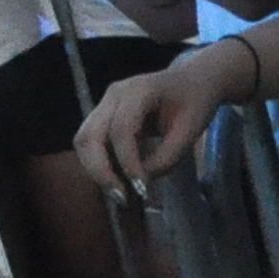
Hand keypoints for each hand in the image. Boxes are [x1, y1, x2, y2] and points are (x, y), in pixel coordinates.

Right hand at [77, 50, 235, 195]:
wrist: (194, 79)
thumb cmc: (195, 101)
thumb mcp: (191, 130)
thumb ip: (167, 157)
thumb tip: (142, 181)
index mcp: (139, 89)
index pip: (121, 129)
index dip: (128, 162)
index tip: (142, 189)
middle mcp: (114, 93)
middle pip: (90, 134)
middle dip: (100, 170)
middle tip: (122, 197)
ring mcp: (106, 102)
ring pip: (83, 139)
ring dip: (96, 169)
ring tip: (120, 192)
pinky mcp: (104, 114)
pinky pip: (91, 142)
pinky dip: (99, 163)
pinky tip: (118, 179)